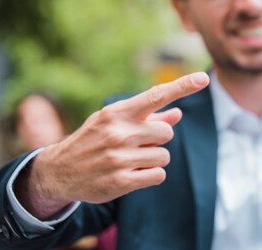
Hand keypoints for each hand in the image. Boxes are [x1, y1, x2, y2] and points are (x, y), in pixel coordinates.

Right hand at [15, 72, 209, 218]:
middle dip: (157, 140)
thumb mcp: (113, 122)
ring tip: (130, 160)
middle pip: (166, 133)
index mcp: (117, 113)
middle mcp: (118, 133)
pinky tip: (133, 174)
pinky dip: (151, 175)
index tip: (203, 78)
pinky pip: (158, 175)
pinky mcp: (120, 181)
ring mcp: (119, 158)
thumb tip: (177, 113)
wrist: (59, 171)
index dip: (182, 86)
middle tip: (137, 144)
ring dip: (153, 159)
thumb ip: (147, 118)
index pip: (156, 96)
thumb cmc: (93, 140)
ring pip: (163, 156)